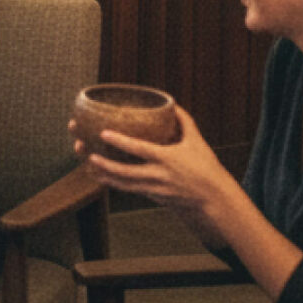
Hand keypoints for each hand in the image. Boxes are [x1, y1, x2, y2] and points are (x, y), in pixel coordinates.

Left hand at [75, 105, 236, 218]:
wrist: (214, 198)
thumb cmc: (206, 167)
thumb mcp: (197, 142)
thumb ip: (185, 122)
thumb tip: (172, 104)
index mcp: (168, 159)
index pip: (140, 149)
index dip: (120, 142)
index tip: (103, 133)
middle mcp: (159, 175)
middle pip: (126, 172)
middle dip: (105, 164)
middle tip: (88, 154)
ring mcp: (154, 189)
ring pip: (124, 184)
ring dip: (105, 176)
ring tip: (88, 165)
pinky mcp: (153, 197)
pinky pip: (129, 190)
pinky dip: (114, 184)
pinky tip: (101, 177)